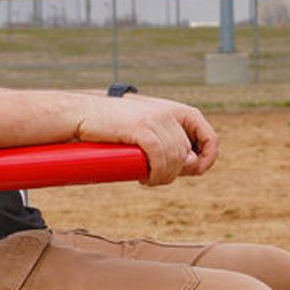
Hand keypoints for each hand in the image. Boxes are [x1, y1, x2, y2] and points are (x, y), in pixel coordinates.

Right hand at [76, 94, 218, 185]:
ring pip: (175, 158)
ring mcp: (157, 119)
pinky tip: (145, 178)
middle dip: (174, 173)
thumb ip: (166, 139)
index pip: (210, 137)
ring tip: (148, 180)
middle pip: (187, 154)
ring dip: (163, 177)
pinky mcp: (142, 128)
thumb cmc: (111, 126)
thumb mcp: (144, 128)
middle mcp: (171, 112)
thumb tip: (191, 164)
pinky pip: (161, 157)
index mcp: (177, 110)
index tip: (193, 172)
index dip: (207, 159)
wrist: (80, 113)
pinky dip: (157, 174)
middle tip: (154, 178)